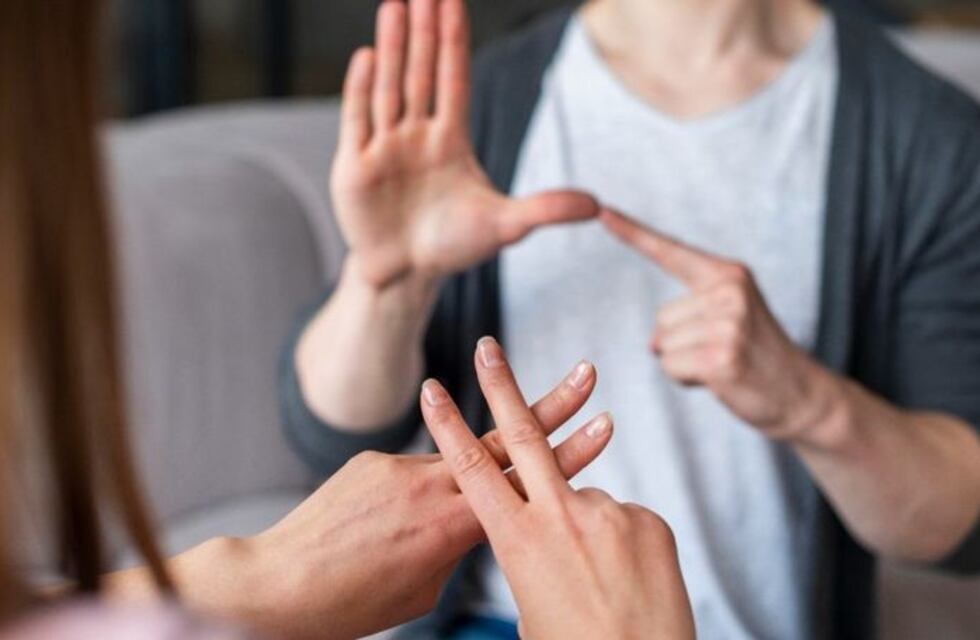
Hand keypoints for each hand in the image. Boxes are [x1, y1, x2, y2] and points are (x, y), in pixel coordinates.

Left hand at [237, 357, 611, 639]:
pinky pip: (411, 468)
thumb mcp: (425, 587)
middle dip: (551, 406)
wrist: (281, 583)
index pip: (525, 484)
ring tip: (461, 483)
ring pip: (455, 454)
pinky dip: (414, 489)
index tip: (603, 427)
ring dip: (472, 457)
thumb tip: (468, 520)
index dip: (570, 454)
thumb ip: (456, 544)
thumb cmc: (354, 602)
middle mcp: (431, 486)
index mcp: (452, 526)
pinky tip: (387, 518)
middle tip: (586, 374)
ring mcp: (399, 467)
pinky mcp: (372, 459)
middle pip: (506, 441)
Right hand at [331, 0, 597, 287]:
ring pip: (390, 88)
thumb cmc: (452, 246)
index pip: (454, 79)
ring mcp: (384, 147)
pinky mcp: (354, 166)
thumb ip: (546, 210)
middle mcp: (416, 135)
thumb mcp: (504, 226)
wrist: (405, 275)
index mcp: (451, 139)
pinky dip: (362, 90)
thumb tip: (598, 204)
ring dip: (393, 48)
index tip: (452, 0)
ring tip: (396, 6)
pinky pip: (358, 121)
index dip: (454, 40)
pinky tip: (368, 56)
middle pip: (421, 73)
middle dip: (424, 32)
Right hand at [421, 337, 694, 639]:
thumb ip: (530, 554)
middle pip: (522, 434)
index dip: (448, 426)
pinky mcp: (647, 520)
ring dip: (582, 529)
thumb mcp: (530, 606)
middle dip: (501, 385)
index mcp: (517, 540)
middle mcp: (559, 517)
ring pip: (582, 497)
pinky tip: (626, 580)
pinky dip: (618, 543)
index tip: (432, 389)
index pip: (471, 469)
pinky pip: (622, 519)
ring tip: (597, 581)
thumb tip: (541, 533)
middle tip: (488, 347)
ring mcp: (607, 514)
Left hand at [601, 208, 825, 438]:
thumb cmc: (756, 355)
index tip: (601, 211)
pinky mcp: (721, 356)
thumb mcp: (728, 317)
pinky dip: (686, 379)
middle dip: (681, 343)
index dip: (632, 233)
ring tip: (724, 364)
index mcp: (728, 274)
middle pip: (660, 318)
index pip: (670, 251)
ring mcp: (727, 323)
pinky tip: (719, 379)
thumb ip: (687, 314)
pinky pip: (670, 366)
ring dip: (684, 363)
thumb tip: (654, 342)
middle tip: (723, 351)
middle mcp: (729, 292)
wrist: (801, 393)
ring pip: (663, 345)